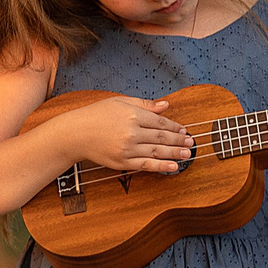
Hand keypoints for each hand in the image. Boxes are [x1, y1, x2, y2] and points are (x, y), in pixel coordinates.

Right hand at [63, 94, 192, 173]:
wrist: (75, 133)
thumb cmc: (96, 115)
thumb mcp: (120, 102)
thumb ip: (144, 104)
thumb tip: (166, 105)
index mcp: (132, 115)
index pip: (160, 122)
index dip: (175, 127)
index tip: (184, 130)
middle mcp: (131, 132)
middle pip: (162, 137)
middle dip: (179, 140)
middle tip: (191, 143)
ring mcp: (127, 149)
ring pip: (157, 152)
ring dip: (175, 153)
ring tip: (188, 154)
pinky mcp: (122, 162)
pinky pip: (146, 165)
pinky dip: (161, 166)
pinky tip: (173, 166)